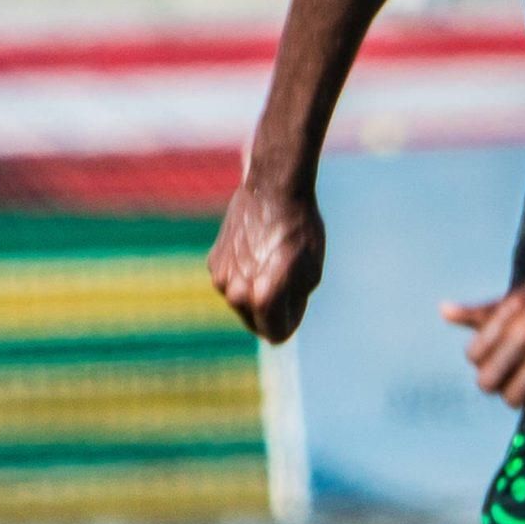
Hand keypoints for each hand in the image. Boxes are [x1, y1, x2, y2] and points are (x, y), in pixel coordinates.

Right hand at [208, 177, 325, 342]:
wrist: (273, 188)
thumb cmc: (301, 230)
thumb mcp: (311, 273)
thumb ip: (292, 304)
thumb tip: (275, 324)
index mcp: (264, 298)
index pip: (277, 334)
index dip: (291, 319)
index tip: (297, 295)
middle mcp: (237, 292)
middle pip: (257, 323)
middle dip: (273, 310)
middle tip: (288, 276)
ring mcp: (222, 278)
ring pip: (243, 303)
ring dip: (257, 291)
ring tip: (272, 258)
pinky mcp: (214, 263)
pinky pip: (233, 282)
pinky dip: (244, 273)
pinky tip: (256, 249)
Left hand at [442, 272, 524, 412]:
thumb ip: (486, 312)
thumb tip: (443, 311)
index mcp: (518, 304)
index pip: (475, 354)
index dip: (482, 365)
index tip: (496, 363)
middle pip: (491, 379)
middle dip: (496, 388)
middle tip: (508, 386)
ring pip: (518, 394)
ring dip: (519, 400)